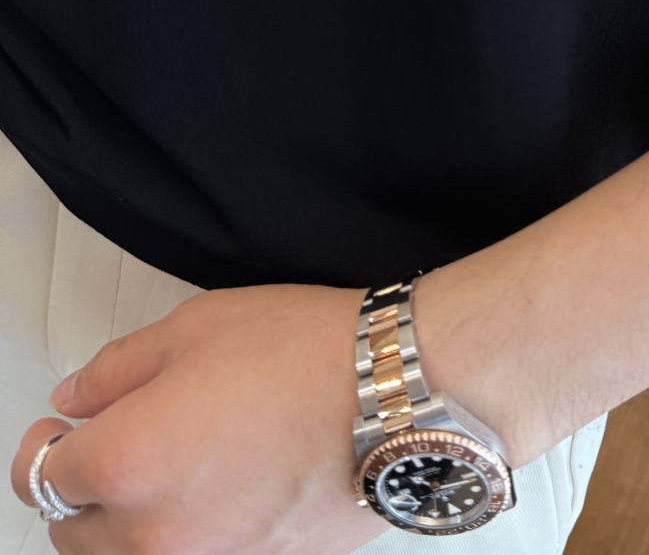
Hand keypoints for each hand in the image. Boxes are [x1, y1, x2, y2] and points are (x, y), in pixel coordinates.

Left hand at [9, 284, 392, 553]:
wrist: (397, 393)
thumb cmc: (307, 352)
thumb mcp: (197, 326)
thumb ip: (117, 368)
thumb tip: (77, 399)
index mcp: (125, 462)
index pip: (41, 476)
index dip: (43, 444)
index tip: (55, 429)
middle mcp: (153, 533)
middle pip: (72, 534)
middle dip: (80, 490)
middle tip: (117, 444)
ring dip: (131, 521)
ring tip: (177, 466)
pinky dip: (194, 534)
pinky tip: (228, 486)